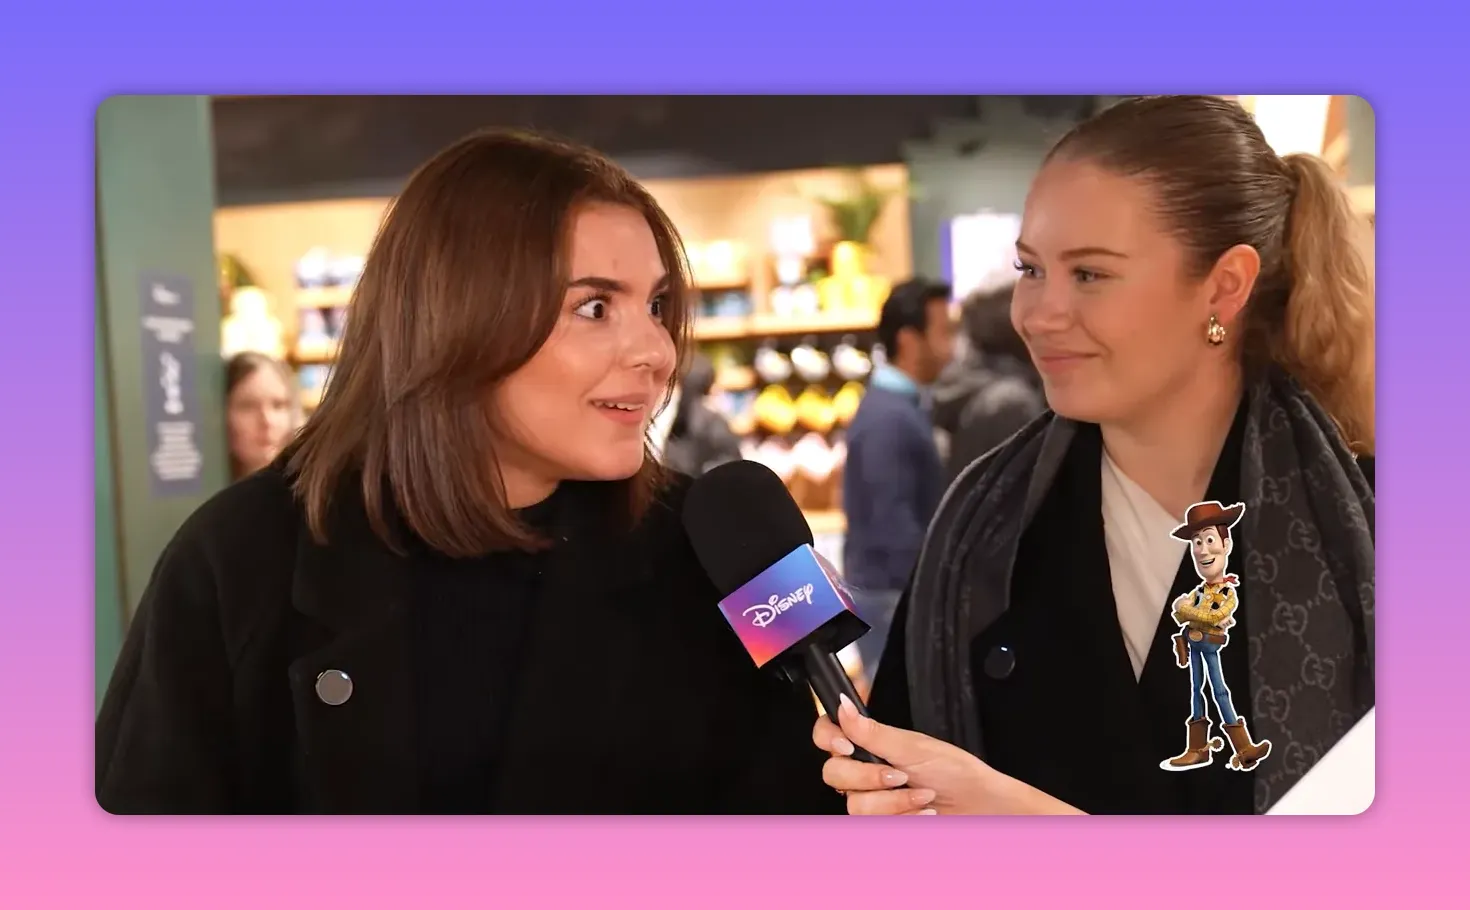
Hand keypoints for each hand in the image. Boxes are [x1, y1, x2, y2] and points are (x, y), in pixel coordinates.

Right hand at [813, 695, 1084, 815]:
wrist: (980, 807)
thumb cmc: (956, 772)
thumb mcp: (913, 747)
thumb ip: (872, 732)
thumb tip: (843, 706)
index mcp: (870, 745)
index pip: (828, 735)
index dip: (828, 738)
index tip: (846, 746)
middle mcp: (865, 772)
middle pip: (834, 774)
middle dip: (869, 777)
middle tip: (899, 775)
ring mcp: (873, 800)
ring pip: (855, 805)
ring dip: (894, 802)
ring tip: (923, 795)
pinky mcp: (883, 824)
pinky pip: (874, 825)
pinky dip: (903, 818)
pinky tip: (923, 812)